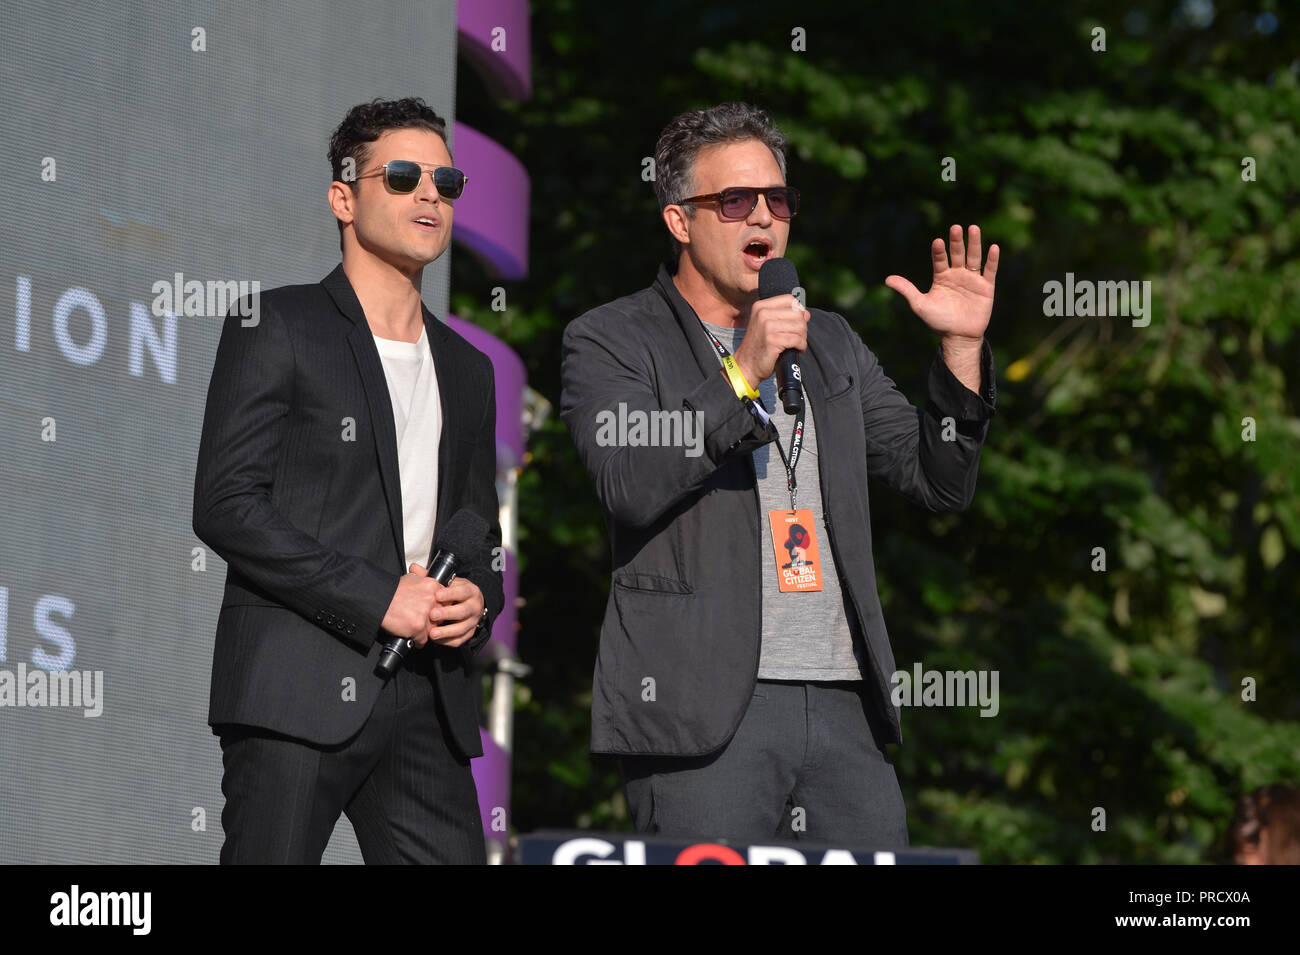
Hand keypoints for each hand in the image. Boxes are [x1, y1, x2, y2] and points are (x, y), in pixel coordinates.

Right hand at [379, 562, 439, 647]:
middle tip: (422, 620)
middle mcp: (431, 599)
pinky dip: (417, 641)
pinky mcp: (418, 627)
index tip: (433, 611)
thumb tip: (430, 588)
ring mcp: (425, 613)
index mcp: (432, 586)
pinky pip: (423, 640)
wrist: (376, 600)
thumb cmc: (390, 591)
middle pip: (441, 615)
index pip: (446, 600)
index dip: (438, 607)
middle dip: (433, 620)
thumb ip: (423, 584)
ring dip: (425, 631)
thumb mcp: (410, 579)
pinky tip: (410, 637)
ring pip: (433, 628)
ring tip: (414, 629)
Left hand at [425, 577, 485, 648]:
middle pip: (463, 611)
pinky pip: (460, 639)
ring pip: (462, 628)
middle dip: (447, 613)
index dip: (450, 594)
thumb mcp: (447, 582)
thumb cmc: (455, 592)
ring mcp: (473, 621)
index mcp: (470, 591)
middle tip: (432, 615)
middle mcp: (475, 606)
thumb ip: (430, 576)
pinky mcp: (470, 633)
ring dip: (447, 631)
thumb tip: (414, 567)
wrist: (471, 604)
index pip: (462, 592)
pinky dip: (448, 641)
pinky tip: (437, 640)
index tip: (437, 595)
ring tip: (432, 634)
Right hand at [732, 294, 809, 386]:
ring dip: (802, 337)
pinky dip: (801, 346)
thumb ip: (786, 317)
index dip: (799, 311)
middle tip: (798, 338)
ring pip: (799, 326)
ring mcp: (767, 326)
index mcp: (760, 306)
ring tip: (797, 344)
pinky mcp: (772, 340)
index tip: (797, 323)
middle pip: (797, 313)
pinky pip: (797, 339)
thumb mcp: (768, 326)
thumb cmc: (759, 346)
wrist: (746, 366)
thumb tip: (807, 314)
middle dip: (802, 327)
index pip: (789, 299)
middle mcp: (762, 313)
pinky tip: (796, 350)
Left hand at [884, 224, 997, 343]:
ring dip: (974, 243)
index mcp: (941, 276)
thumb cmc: (939, 321)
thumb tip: (886, 279)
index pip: (939, 259)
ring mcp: (972, 279)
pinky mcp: (986, 287)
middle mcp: (957, 274)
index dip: (939, 251)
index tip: (937, 242)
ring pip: (974, 257)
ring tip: (973, 228)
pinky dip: (992, 260)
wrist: (958, 337)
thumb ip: (907, 290)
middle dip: (956, 241)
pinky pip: (990, 270)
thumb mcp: (920, 305)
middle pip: (957, 253)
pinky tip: (993, 247)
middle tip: (955, 228)